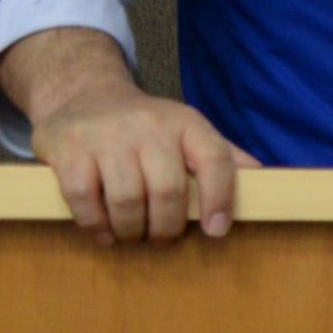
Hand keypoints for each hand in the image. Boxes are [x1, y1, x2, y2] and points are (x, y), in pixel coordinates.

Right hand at [0, 28, 257, 243]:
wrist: (83, 94)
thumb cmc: (145, 125)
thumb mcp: (187, 129)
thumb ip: (222, 155)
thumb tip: (263, 180)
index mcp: (186, 123)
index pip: (215, 160)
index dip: (220, 199)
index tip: (217, 230)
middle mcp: (149, 126)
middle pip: (168, 191)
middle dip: (166, 227)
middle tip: (161, 239)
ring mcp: (106, 137)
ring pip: (126, 200)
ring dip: (131, 230)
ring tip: (133, 235)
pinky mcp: (69, 151)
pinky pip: (84, 201)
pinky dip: (96, 226)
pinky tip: (104, 232)